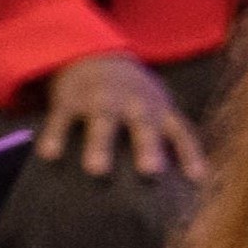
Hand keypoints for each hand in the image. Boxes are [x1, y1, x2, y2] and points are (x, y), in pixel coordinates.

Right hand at [34, 52, 205, 183]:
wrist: (96, 58)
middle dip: (147, 147)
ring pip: (103, 120)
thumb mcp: (157, 112)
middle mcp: (134, 103)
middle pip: (144, 124)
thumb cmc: (133, 100)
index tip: (197, 179)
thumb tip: (189, 189)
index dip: (190, 154)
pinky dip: (56, 135)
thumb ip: (167, 144)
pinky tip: (49, 155)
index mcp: (160, 111)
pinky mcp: (71, 99)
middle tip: (150, 172)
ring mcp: (102, 99)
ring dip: (100, 144)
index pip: (180, 132)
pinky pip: (62, 118)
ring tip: (97, 170)